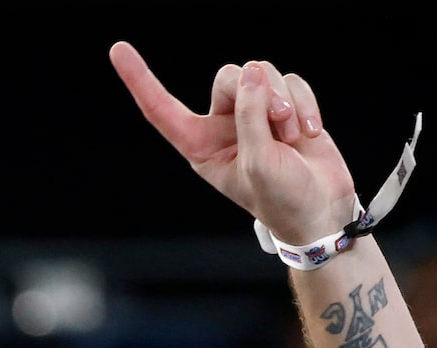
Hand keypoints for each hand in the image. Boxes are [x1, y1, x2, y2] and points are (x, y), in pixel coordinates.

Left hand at [111, 44, 357, 245]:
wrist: (320, 209)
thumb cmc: (281, 199)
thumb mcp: (257, 163)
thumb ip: (249, 116)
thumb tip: (251, 72)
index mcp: (199, 146)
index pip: (161, 109)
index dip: (140, 79)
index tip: (117, 49)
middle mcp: (222, 125)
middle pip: (228, 77)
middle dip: (259, 91)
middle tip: (280, 120)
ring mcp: (254, 113)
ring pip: (262, 74)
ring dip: (286, 101)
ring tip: (295, 134)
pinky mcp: (285, 105)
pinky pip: (291, 82)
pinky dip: (306, 103)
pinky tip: (312, 132)